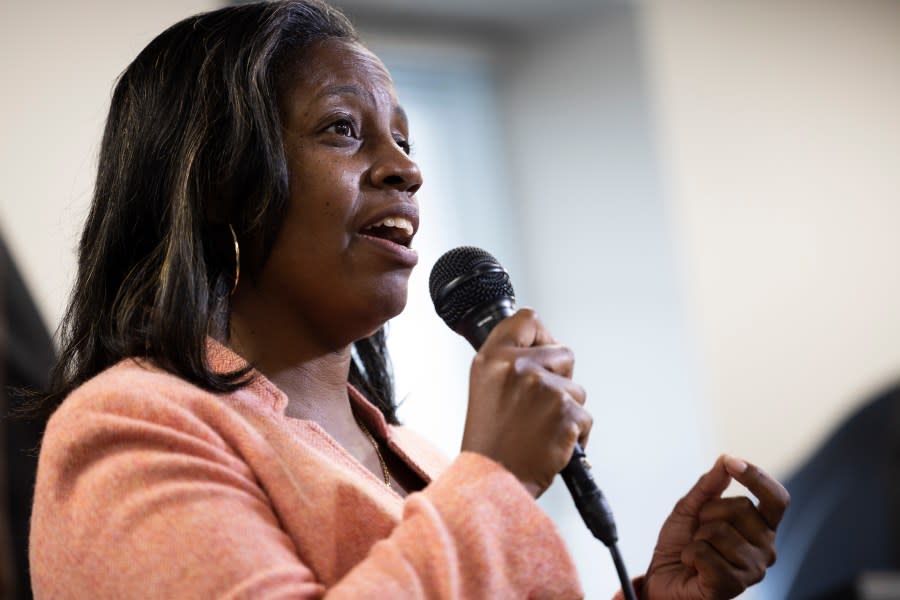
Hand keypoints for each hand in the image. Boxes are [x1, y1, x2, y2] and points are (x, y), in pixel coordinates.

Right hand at [461, 308, 590, 497]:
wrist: (494, 480)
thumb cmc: (490, 440)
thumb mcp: (484, 386)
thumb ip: (507, 359)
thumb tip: (540, 343)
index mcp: (493, 358)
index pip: (528, 320)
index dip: (541, 337)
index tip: (541, 352)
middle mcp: (516, 367)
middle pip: (563, 353)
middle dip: (559, 378)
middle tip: (534, 407)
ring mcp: (543, 389)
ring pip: (576, 388)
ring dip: (565, 409)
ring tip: (538, 428)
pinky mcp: (565, 413)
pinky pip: (584, 416)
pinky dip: (574, 433)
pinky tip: (551, 443)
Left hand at [642, 455, 788, 599]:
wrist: (662, 579)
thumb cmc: (681, 545)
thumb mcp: (690, 508)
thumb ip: (709, 485)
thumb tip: (725, 459)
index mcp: (761, 528)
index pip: (777, 499)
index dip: (758, 477)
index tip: (733, 463)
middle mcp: (765, 549)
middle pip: (742, 507)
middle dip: (709, 511)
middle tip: (699, 531)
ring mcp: (752, 570)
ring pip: (719, 531)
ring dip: (697, 537)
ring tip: (696, 551)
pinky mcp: (732, 586)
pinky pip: (704, 554)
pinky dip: (689, 555)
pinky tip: (693, 566)